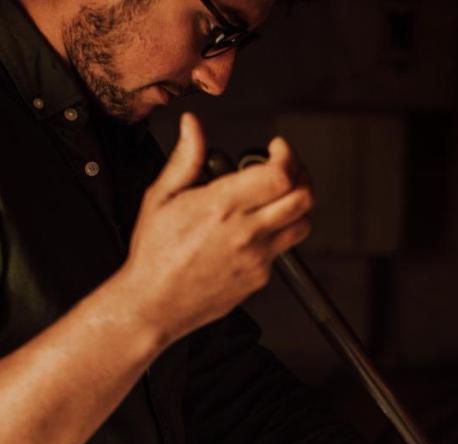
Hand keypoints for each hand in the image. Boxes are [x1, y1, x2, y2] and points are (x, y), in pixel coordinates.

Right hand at [119, 112, 313, 346]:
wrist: (154, 303)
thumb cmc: (154, 252)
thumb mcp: (161, 197)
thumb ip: (186, 159)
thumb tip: (193, 125)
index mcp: (222, 206)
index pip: (279, 175)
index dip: (287, 155)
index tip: (277, 148)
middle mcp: (246, 232)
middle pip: (302, 198)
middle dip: (301, 175)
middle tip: (287, 168)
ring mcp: (257, 258)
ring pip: (302, 224)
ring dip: (296, 205)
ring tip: (277, 197)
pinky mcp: (260, 278)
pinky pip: (283, 250)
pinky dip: (278, 233)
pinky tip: (256, 227)